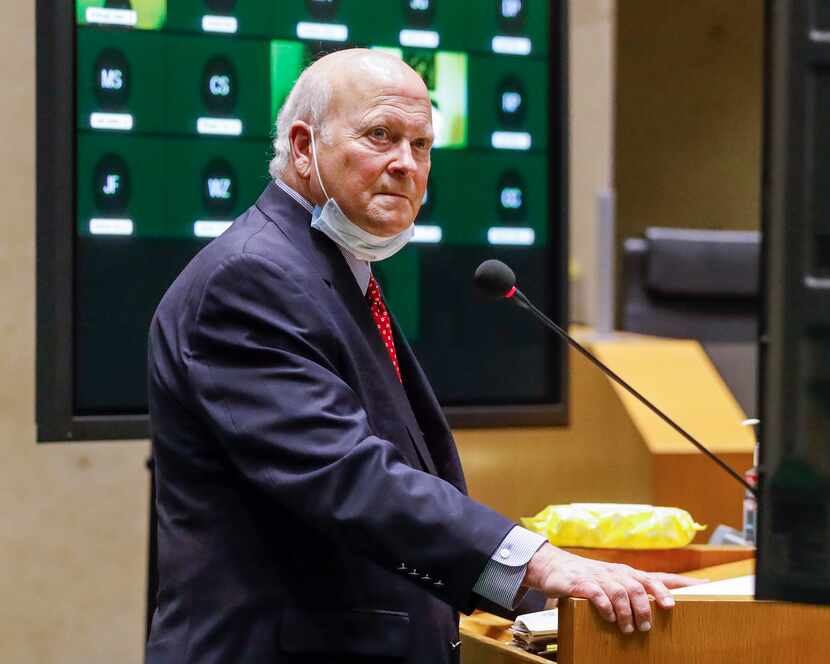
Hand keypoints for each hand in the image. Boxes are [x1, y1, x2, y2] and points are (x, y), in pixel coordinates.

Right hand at [524, 543, 705, 633]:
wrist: (555, 566)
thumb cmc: (590, 577)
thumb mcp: (614, 582)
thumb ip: (634, 591)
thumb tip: (663, 603)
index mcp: (628, 573)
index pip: (658, 577)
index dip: (681, 583)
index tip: (704, 588)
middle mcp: (616, 573)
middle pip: (639, 586)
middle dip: (646, 607)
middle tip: (647, 626)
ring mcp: (599, 577)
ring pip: (620, 591)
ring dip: (627, 611)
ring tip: (628, 628)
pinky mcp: (581, 583)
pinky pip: (596, 593)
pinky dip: (605, 606)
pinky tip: (608, 617)